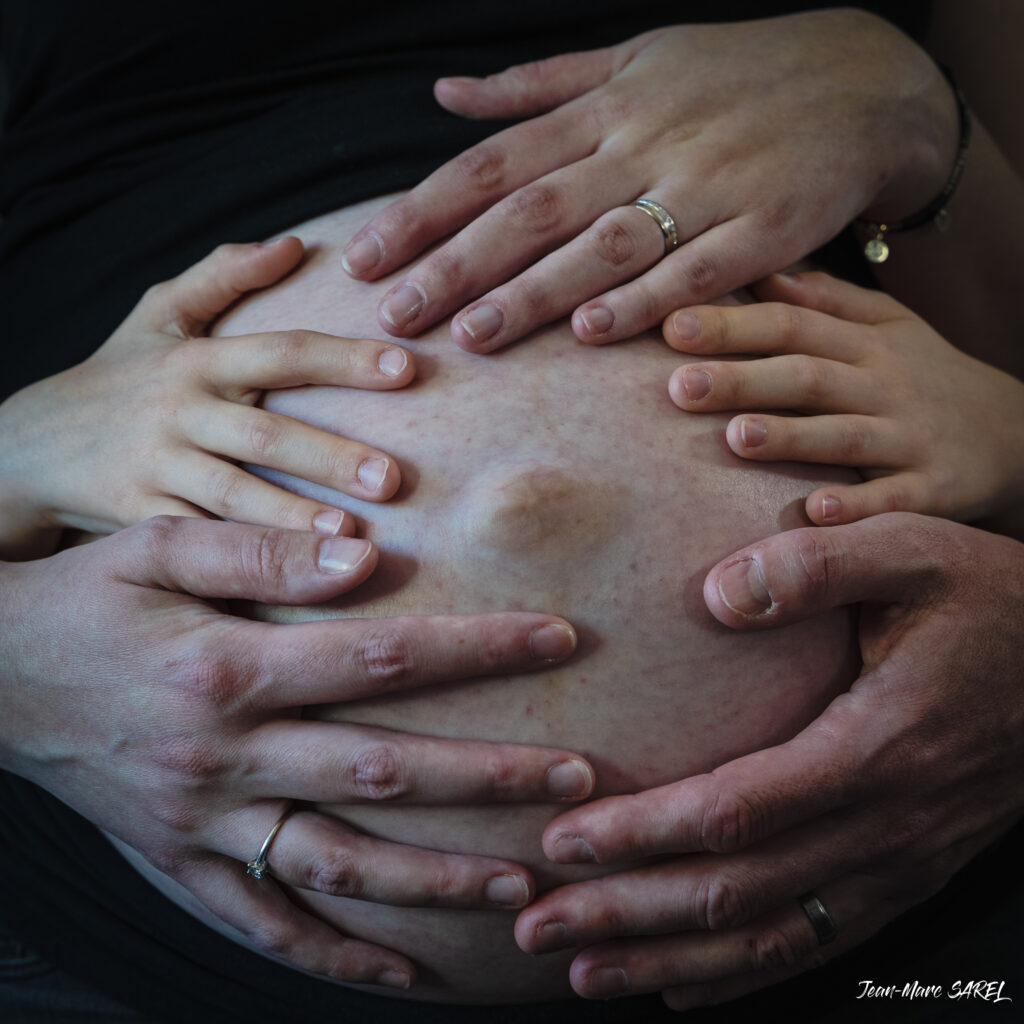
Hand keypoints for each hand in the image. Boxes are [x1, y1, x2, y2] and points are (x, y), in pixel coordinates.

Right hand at [0, 239, 414, 557]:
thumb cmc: (117, 372)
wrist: (28, 441)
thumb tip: (293, 244)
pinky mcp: (138, 515)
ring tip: (349, 535)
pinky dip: (241, 560)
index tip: (406, 368)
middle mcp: (179, 410)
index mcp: (197, 359)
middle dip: (330, 456)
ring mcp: (157, 466)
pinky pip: (198, 539)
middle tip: (393, 479)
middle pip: (264, 432)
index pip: (281, 350)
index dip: (343, 359)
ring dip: (291, 515)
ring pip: (232, 493)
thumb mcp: (158, 313)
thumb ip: (222, 274)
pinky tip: (289, 577)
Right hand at [0, 517, 591, 986]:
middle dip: (488, 778)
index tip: (558, 637)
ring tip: (521, 885)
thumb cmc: (84, 602)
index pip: (382, 660)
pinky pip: (266, 925)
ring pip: (338, 866)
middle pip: (381, 772)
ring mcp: (205, 824)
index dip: (478, 649)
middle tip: (578, 779)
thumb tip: (363, 558)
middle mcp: (225, 759)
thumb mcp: (156, 550)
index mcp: (228, 673)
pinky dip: (337, 953)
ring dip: (434, 881)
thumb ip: (261, 556)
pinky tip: (404, 970)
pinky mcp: (182, 864)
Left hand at [341, 10, 955, 351]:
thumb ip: (536, 84)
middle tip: (395, 316)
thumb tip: (446, 93)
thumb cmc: (736, 74)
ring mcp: (707, 184)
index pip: (493, 163)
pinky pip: (696, 268)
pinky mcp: (766, 227)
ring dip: (535, 292)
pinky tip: (591, 332)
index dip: (424, 213)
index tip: (367, 259)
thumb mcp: (634, 56)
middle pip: (532, 208)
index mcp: (606, 105)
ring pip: (604, 241)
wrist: (867, 82)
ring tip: (472, 337)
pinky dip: (644, 299)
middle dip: (457, 264)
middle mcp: (645, 141)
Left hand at [515, 514, 1023, 1008]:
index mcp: (874, 748)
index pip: (735, 812)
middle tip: (538, 925)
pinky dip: (740, 976)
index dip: (642, 834)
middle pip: (734, 893)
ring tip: (583, 971)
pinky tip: (680, 987)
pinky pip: (813, 943)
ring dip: (667, 959)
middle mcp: (883, 826)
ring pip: (766, 937)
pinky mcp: (903, 876)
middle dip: (627, 913)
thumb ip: (815, 567)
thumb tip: (715, 594)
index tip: (563, 839)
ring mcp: (896, 864)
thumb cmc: (991, 604)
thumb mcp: (914, 552)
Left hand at [663, 271, 1023, 533]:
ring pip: (844, 434)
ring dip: (790, 436)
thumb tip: (758, 273)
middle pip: (807, 375)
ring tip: (735, 437)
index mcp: (864, 343)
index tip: (671, 326)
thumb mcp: (888, 327)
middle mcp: (884, 385)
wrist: (1020, 434)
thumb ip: (825, 302)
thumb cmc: (929, 378)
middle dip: (742, 379)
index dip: (732, 325)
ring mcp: (909, 438)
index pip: (791, 324)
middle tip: (677, 387)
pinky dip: (858, 505)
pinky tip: (814, 511)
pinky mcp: (934, 489)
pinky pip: (894, 498)